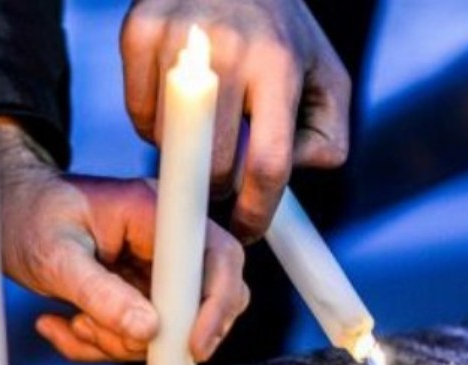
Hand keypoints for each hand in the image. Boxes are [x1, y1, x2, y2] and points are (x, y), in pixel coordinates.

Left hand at [0, 122, 248, 362]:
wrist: (5, 213)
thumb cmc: (27, 217)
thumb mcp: (55, 256)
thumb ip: (100, 293)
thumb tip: (147, 332)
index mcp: (155, 211)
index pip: (216, 256)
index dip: (215, 304)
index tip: (193, 347)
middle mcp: (167, 237)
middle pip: (208, 296)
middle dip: (160, 334)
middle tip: (101, 334)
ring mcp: (158, 266)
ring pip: (174, 324)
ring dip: (121, 341)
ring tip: (74, 324)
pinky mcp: (143, 289)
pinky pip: (144, 333)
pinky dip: (108, 343)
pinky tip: (68, 326)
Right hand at [121, 0, 350, 242]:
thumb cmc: (281, 33)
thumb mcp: (325, 76)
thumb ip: (328, 136)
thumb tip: (286, 175)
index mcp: (280, 64)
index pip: (268, 164)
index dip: (256, 211)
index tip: (247, 231)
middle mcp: (229, 48)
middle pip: (216, 165)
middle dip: (220, 187)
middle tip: (223, 179)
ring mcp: (178, 39)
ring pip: (170, 145)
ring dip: (187, 152)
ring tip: (207, 121)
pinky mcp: (139, 31)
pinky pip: (138, 115)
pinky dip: (156, 125)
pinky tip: (178, 103)